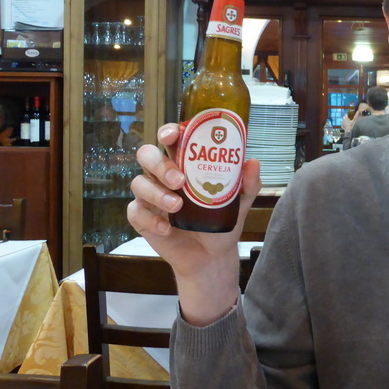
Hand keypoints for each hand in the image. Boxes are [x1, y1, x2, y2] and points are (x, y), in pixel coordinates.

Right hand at [127, 123, 261, 322]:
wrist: (212, 256)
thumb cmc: (221, 221)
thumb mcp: (240, 203)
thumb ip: (247, 184)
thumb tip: (253, 162)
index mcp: (184, 163)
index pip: (170, 139)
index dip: (167, 132)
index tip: (172, 136)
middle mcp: (163, 175)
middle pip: (147, 155)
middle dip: (160, 164)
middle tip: (179, 180)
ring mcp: (150, 196)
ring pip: (139, 183)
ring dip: (156, 193)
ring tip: (177, 206)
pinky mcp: (142, 218)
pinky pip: (135, 212)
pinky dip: (151, 219)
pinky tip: (167, 228)